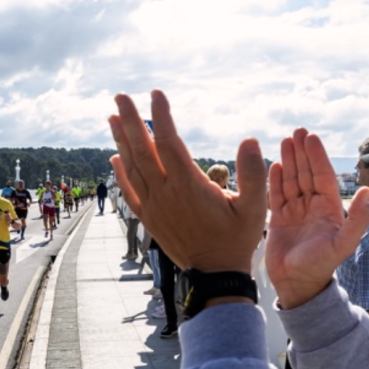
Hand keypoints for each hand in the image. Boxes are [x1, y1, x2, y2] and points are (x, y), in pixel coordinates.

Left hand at [108, 90, 266, 273]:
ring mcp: (153, 206)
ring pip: (131, 168)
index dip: (161, 116)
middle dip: (131, 121)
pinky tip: (114, 156)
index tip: (156, 94)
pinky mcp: (148, 218)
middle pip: (143, 150)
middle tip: (120, 97)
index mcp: (189, 186)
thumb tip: (250, 140)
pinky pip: (129, 191)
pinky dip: (120, 172)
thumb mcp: (255, 207)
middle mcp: (166, 193)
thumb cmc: (237, 239)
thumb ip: (252, 174)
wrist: (215, 274)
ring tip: (113, 117)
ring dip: (121, 141)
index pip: (170, 142)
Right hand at [265, 128, 368, 308]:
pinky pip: (276, 195)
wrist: (297, 283)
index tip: (310, 138)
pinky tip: (273, 165)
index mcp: (329, 208)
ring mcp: (295, 212)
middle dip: (302, 152)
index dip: (316, 156)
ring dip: (289, 161)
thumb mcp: (343, 244)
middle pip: (306, 173)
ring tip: (284, 142)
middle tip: (296, 132)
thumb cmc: (321, 265)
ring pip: (291, 181)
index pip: (322, 176)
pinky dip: (275, 180)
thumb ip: (357, 219)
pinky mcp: (278, 219)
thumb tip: (364, 191)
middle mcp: (312, 206)